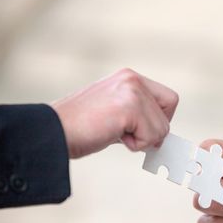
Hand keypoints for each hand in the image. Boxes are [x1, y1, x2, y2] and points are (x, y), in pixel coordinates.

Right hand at [52, 68, 178, 157]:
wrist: (54, 132)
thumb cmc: (80, 128)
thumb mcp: (116, 114)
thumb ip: (139, 117)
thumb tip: (161, 137)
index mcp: (129, 77)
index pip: (169, 99)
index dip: (160, 119)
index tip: (141, 130)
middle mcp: (132, 79)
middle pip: (168, 112)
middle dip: (153, 131)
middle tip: (126, 134)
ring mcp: (132, 91)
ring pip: (162, 128)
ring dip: (141, 141)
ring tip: (115, 133)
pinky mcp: (129, 107)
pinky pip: (152, 136)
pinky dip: (136, 145)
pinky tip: (114, 137)